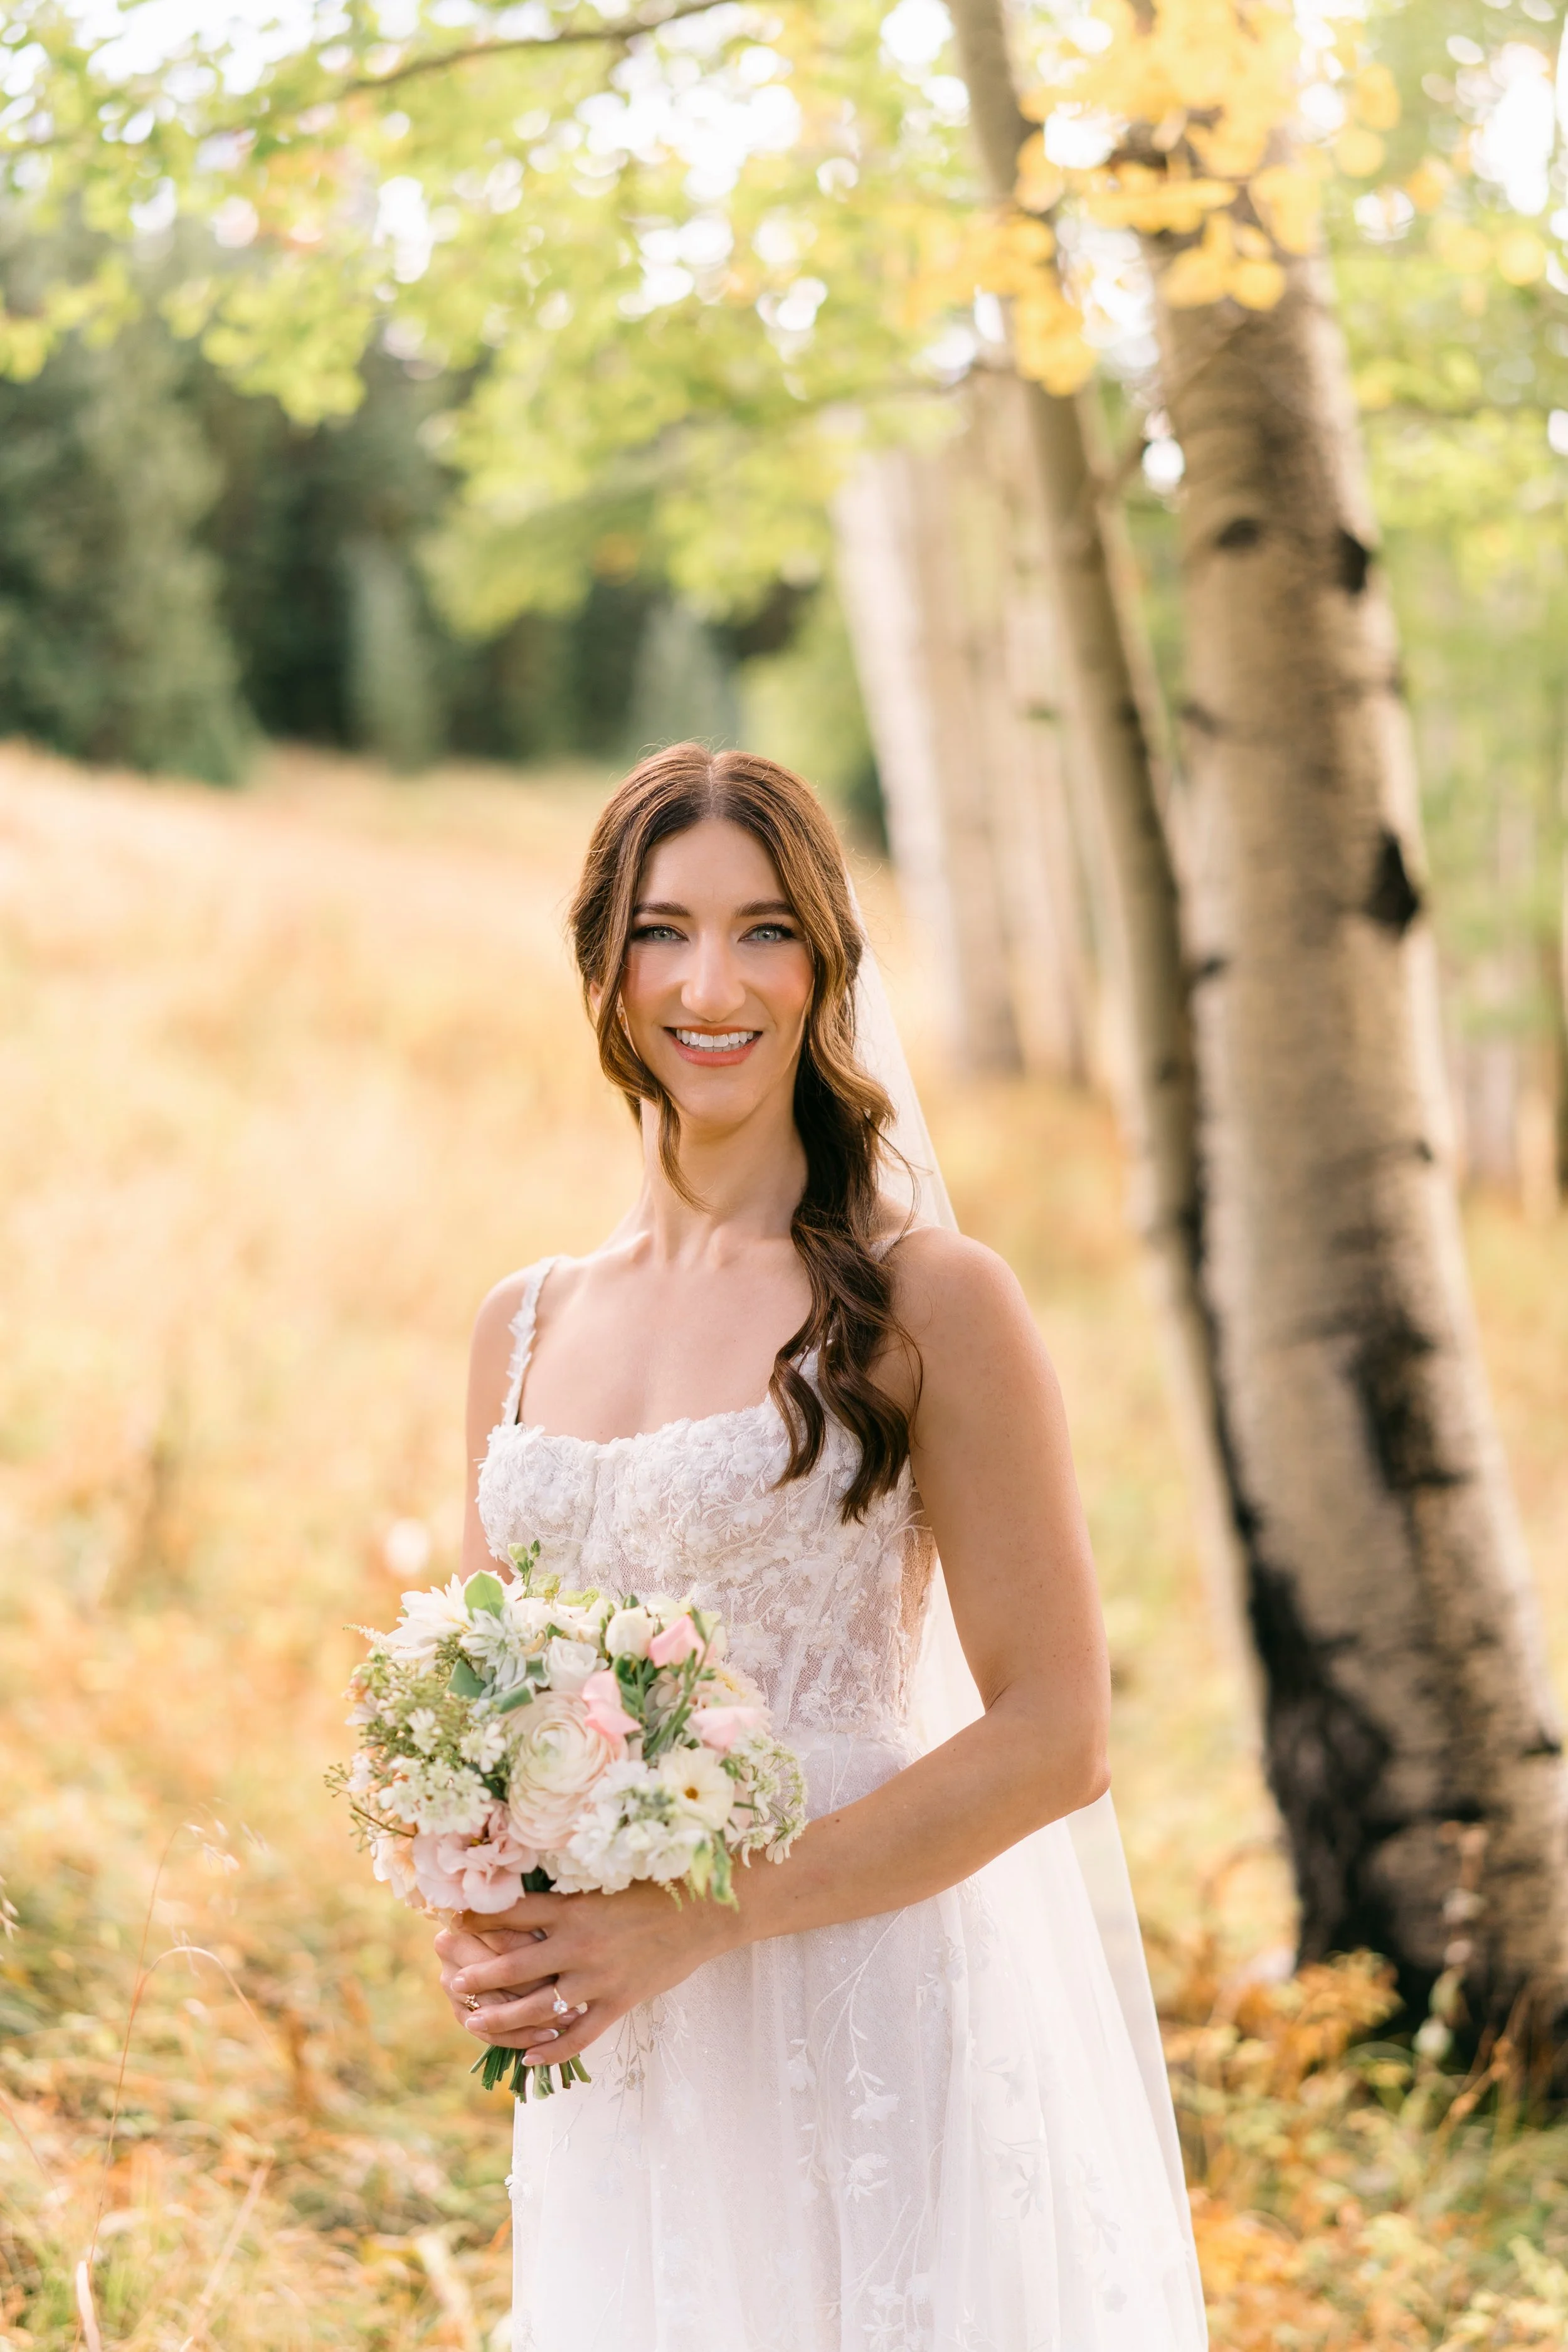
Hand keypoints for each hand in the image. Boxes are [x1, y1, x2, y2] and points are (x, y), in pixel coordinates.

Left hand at [445, 1884, 741, 2071]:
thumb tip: (533, 1897)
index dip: (481, 1917)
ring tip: (475, 2022)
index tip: (456, 1920)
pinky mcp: (619, 2002)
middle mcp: (580, 1944)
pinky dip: (553, 2049)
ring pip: (538, 2006)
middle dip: (480, 1974)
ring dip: (502, 2016)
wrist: (706, 1913)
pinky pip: (579, 2034)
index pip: (515, 1912)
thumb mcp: (608, 1882)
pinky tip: (530, 2057)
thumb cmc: (658, 1890)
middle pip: (516, 1964)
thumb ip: (572, 1896)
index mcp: (575, 1908)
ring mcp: (599, 1978)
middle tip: (455, 1982)